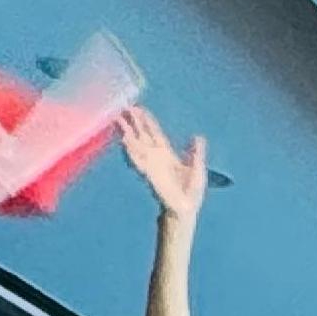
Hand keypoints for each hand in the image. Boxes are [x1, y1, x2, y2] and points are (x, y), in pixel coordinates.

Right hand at [118, 106, 207, 223]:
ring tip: (118, 119)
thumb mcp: (197, 168)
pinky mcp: (149, 174)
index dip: (147, 121)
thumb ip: (196, 152)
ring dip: (126, 132)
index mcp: (167, 153)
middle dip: (134, 121)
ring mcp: (150, 164)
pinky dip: (130, 150)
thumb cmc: (191, 190)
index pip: (154, 133)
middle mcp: (156, 156)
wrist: (186, 208)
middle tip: (125, 107)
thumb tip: (198, 136)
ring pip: (135, 144)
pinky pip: (137, 160)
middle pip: (142, 134)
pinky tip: (124, 140)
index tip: (140, 108)